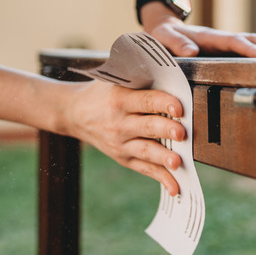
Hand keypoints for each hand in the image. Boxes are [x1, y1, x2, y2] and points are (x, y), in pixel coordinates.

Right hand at [60, 79, 184, 195]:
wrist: (73, 113)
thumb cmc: (102, 92)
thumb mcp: (116, 78)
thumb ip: (141, 76)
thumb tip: (173, 67)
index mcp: (119, 99)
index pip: (144, 100)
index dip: (162, 102)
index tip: (179, 106)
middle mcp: (119, 123)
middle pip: (147, 127)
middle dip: (166, 130)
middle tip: (182, 133)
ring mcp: (121, 143)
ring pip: (146, 151)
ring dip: (163, 157)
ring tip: (178, 162)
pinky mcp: (123, 158)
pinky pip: (145, 169)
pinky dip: (161, 178)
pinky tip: (176, 186)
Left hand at [144, 11, 255, 57]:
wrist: (161, 26)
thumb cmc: (161, 35)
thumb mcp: (163, 39)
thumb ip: (175, 44)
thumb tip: (191, 52)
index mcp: (208, 38)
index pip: (234, 42)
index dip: (250, 50)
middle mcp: (221, 38)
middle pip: (252, 40)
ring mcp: (225, 44)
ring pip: (254, 43)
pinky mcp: (226, 50)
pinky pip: (249, 50)